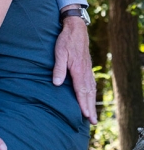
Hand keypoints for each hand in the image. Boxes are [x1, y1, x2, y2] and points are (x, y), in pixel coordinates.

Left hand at [53, 9, 97, 124]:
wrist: (76, 29)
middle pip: (88, 93)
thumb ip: (58, 68)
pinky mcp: (87, 66)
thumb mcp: (59, 52)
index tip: (86, 115)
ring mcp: (87, 69)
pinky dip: (91, 92)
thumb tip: (57, 83)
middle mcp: (85, 71)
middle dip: (90, 107)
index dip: (83, 104)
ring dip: (91, 101)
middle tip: (92, 121)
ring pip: (91, 88)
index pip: (81, 90)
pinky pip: (91, 82)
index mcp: (78, 69)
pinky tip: (90, 95)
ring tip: (92, 113)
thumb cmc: (65, 40)